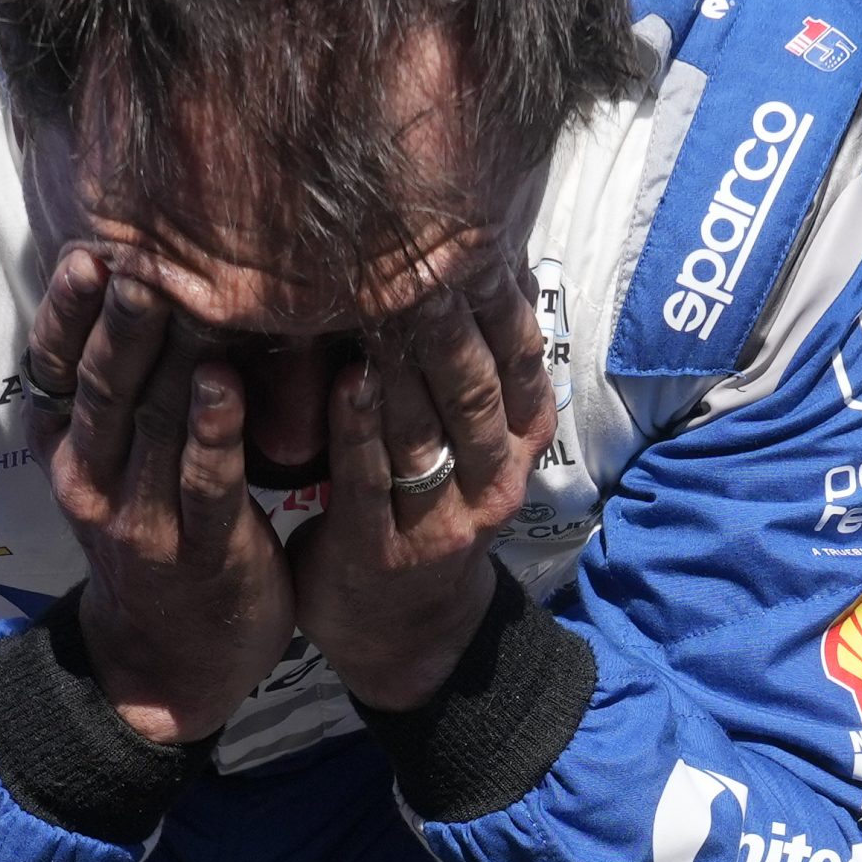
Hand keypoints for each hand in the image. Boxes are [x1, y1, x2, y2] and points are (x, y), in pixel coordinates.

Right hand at [29, 249, 293, 743]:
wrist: (171, 666)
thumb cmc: (157, 542)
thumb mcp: (116, 470)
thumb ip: (124, 397)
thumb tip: (140, 289)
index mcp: (72, 453)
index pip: (57, 372)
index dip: (66, 314)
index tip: (86, 253)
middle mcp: (95, 482)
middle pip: (103, 387)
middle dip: (118, 318)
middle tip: (134, 253)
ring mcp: (144, 520)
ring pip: (152, 426)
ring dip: (167, 358)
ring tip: (176, 292)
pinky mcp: (203, 551)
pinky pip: (206, 485)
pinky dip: (214, 433)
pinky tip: (225, 384)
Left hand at [291, 263, 554, 712]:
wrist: (402, 633)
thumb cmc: (424, 504)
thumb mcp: (467, 437)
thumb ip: (466, 363)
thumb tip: (471, 251)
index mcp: (518, 442)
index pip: (519, 355)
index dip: (495, 293)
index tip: (463, 229)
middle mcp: (492, 479)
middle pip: (472, 382)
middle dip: (443, 312)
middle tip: (411, 244)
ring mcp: (441, 520)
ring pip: (423, 426)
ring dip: (396, 358)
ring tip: (372, 294)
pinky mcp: (385, 549)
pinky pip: (370, 478)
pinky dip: (355, 425)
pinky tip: (342, 377)